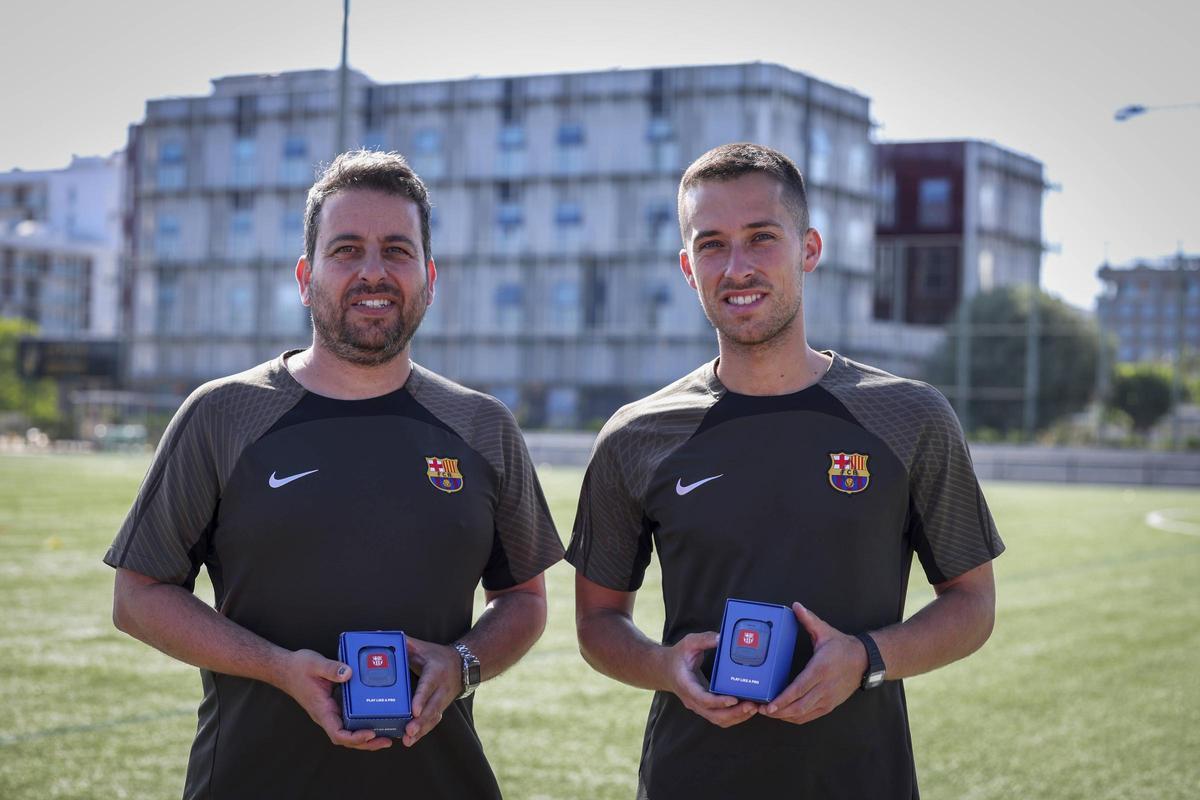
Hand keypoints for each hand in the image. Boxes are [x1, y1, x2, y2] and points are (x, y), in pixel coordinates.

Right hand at [274, 648, 391, 750]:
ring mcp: (330, 713)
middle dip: (366, 743)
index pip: (338, 733)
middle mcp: (326, 715)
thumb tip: (348, 673)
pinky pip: (348, 721)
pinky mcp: (333, 707)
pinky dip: (361, 725)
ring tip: (386, 736)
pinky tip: (375, 720)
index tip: (370, 733)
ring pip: (348, 732)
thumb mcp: (315, 664)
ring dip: (365, 738)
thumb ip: (332, 669)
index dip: (355, 737)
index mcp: (322, 710)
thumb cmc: (299, 668)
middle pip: (346, 739)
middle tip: (387, 740)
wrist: (286, 669)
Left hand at [402, 637, 461, 747]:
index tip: (413, 710)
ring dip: (421, 730)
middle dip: (420, 721)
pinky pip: (433, 721)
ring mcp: (443, 700)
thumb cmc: (436, 656)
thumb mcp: (422, 647)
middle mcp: (441, 688)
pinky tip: (411, 740)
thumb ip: (404, 644)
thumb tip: (380, 637)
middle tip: (408, 731)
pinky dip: (423, 731)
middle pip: (432, 707)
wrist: (463, 665)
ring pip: (433, 717)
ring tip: (408, 740)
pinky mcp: (441, 708)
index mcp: (436, 672)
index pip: (428, 686)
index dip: (421, 698)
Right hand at [665, 632, 757, 727]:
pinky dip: (734, 717)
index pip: (703, 699)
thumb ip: (704, 639)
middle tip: (752, 705)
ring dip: (736, 717)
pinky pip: (719, 718)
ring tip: (753, 708)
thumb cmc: (678, 656)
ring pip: (718, 720)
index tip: (734, 699)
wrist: (665, 670)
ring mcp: (698, 706)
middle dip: (734, 713)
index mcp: (687, 685)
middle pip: (714, 715)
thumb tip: (722, 638)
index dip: (719, 702)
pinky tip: (746, 709)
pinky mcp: (705, 708)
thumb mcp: (688, 643)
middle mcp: (692, 700)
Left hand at [759, 603, 865, 724]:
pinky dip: (795, 718)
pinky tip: (783, 714)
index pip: (799, 688)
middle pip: (799, 706)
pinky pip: (810, 716)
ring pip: (803, 714)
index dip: (783, 699)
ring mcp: (828, 699)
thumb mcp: (825, 631)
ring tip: (769, 713)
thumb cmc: (842, 646)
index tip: (769, 705)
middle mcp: (824, 687)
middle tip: (762, 710)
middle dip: (778, 711)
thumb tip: (796, 606)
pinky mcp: (830, 705)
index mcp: (820, 669)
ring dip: (785, 716)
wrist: (865, 661)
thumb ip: (809, 620)